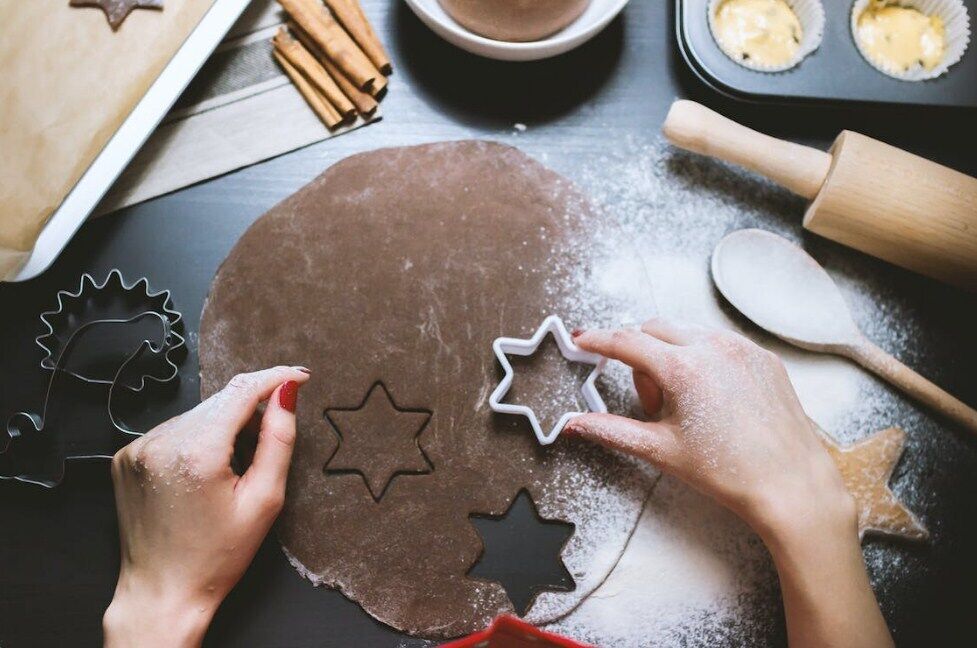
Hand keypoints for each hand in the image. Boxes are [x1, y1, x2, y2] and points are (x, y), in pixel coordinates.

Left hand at [103, 366, 309, 647]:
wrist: (162, 593)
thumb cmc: (216, 557)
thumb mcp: (264, 501)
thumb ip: (279, 440)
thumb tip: (287, 394)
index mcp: (196, 453)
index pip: (242, 391)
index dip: (275, 378)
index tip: (299, 377)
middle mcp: (160, 442)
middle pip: (220, 401)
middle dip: (251, 408)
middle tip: (271, 437)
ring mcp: (138, 448)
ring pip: (197, 414)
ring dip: (223, 423)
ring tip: (236, 465)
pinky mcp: (126, 456)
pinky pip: (173, 430)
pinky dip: (196, 438)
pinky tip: (205, 470)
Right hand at [566, 319, 852, 540]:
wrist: (790, 486)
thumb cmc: (731, 472)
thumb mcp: (660, 450)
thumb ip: (611, 430)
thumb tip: (575, 424)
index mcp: (683, 368)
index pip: (625, 341)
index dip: (597, 340)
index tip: (582, 340)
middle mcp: (713, 348)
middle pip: (653, 330)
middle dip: (639, 356)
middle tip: (652, 402)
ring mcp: (742, 349)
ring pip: (687, 332)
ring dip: (671, 355)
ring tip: (686, 405)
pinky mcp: (763, 357)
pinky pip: (719, 342)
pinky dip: (704, 359)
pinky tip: (713, 399)